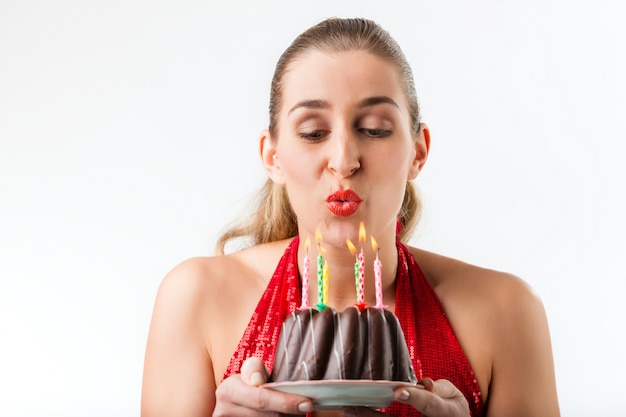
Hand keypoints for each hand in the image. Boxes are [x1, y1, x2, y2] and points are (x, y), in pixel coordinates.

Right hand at [213, 357, 314, 415]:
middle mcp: (224, 411)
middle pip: (267, 416)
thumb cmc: (247, 384)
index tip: (307, 403)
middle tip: (307, 407)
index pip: (261, 399)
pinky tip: (286, 415)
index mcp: (228, 391)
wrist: (233, 402)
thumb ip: (255, 368)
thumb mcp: (250, 371)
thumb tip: (257, 380)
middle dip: (289, 412)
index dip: (285, 402)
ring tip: (294, 410)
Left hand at [339, 378, 469, 416]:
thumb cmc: (453, 410)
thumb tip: (424, 384)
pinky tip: (356, 413)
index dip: (414, 397)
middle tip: (351, 407)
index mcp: (446, 412)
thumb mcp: (454, 397)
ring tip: (348, 410)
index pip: (429, 403)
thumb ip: (440, 388)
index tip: (399, 391)